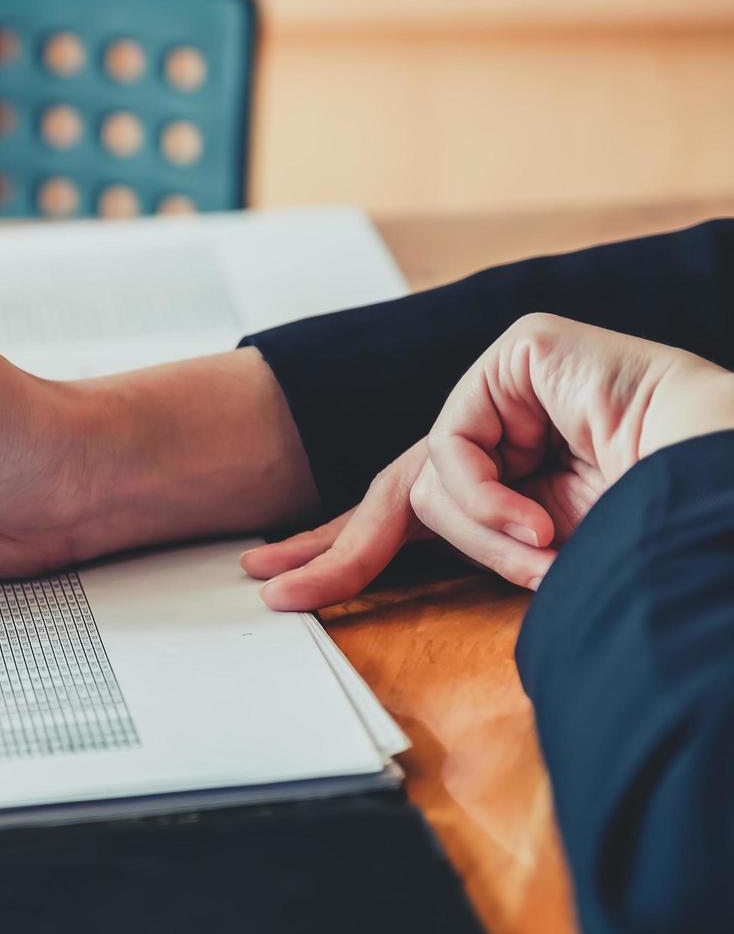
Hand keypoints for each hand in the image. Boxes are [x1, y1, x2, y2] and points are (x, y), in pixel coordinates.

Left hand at [242, 314, 733, 609]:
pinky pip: (456, 444)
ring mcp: (516, 388)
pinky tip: (539, 525)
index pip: (416, 511)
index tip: (286, 582)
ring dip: (482, 539)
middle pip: (399, 489)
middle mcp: (513, 432)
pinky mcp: (524, 351)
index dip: (345, 548)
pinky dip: (486, 500)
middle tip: (274, 582)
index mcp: (525, 483)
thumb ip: (476, 544)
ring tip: (547, 555)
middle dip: (336, 546)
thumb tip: (370, 558)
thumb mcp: (547, 558)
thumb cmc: (660, 538)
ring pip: (431, 481)